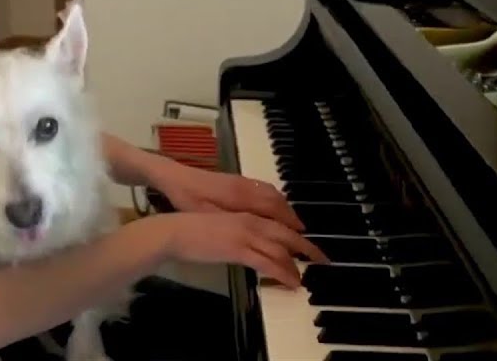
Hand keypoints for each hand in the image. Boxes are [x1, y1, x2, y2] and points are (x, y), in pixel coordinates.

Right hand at [146, 211, 326, 287]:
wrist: (175, 231)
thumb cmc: (192, 229)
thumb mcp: (220, 226)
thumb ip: (237, 232)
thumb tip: (249, 244)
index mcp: (246, 214)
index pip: (279, 222)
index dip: (296, 233)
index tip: (307, 243)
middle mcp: (251, 221)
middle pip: (288, 235)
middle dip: (307, 248)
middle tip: (322, 259)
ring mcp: (246, 235)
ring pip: (281, 250)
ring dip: (296, 265)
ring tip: (304, 277)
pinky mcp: (239, 250)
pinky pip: (269, 264)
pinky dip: (284, 274)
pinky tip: (293, 283)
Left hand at [149, 159, 304, 232]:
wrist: (173, 176)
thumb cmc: (187, 199)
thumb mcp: (207, 216)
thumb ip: (232, 224)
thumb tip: (256, 234)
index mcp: (240, 197)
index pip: (274, 211)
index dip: (289, 227)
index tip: (302, 240)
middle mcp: (246, 187)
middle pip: (278, 203)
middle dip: (293, 220)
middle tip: (306, 237)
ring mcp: (242, 182)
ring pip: (273, 194)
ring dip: (286, 210)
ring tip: (295, 227)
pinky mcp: (236, 180)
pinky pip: (265, 189)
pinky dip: (276, 201)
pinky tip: (276, 210)